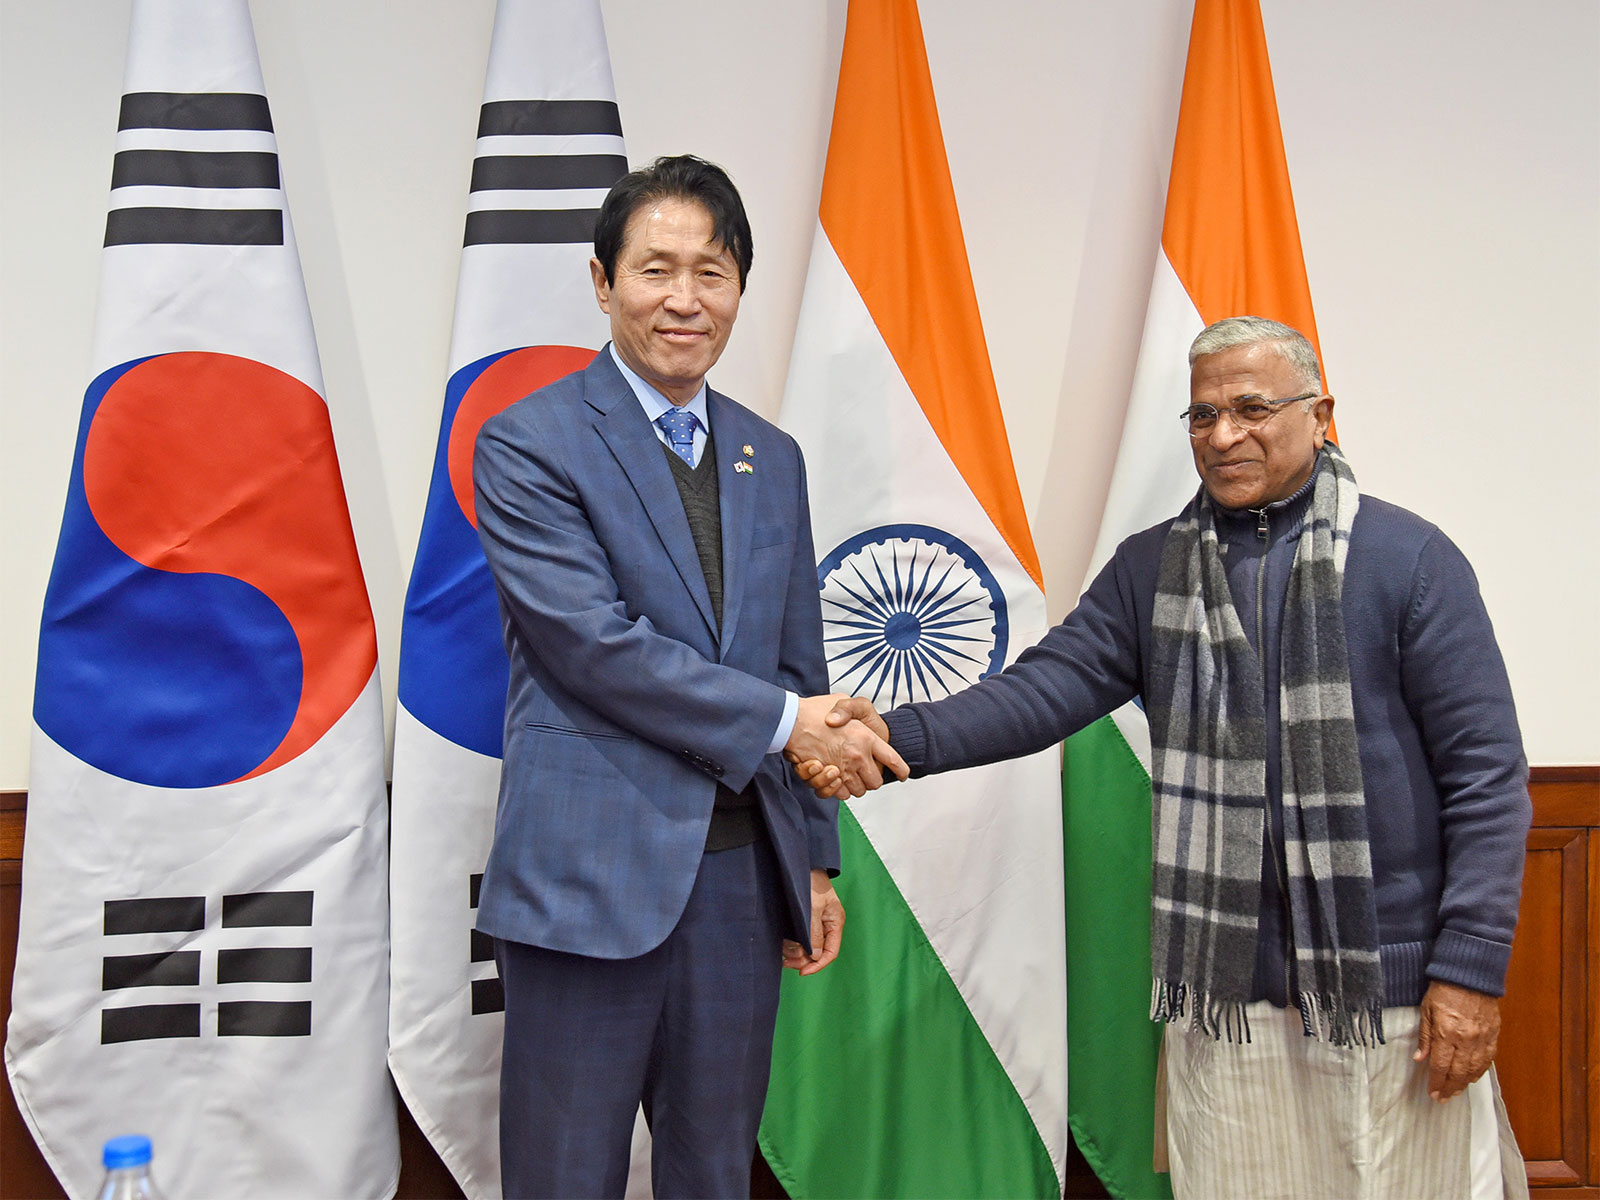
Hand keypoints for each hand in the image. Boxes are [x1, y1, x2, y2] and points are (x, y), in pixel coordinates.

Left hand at [783, 870, 843, 974]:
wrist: (800, 864)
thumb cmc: (810, 881)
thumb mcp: (813, 907)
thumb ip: (813, 932)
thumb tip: (815, 956)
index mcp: (835, 922)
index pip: (830, 952)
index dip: (817, 965)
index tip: (802, 972)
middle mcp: (827, 925)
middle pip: (818, 952)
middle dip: (803, 960)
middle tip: (785, 962)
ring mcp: (817, 922)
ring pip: (808, 946)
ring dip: (796, 952)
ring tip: (782, 952)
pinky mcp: (806, 919)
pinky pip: (801, 937)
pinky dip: (792, 943)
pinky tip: (783, 943)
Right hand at [784, 694, 906, 797]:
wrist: (792, 718)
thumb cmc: (818, 708)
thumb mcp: (844, 699)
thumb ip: (856, 709)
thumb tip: (858, 726)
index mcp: (866, 737)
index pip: (893, 760)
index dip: (900, 769)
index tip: (902, 774)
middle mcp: (857, 755)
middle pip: (876, 781)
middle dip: (872, 779)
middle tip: (865, 770)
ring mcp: (843, 769)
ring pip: (859, 791)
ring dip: (855, 785)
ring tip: (848, 773)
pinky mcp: (827, 778)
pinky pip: (840, 794)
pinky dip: (838, 789)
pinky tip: (835, 779)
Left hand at [1414, 980, 1499, 1101]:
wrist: (1470, 975)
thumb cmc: (1443, 990)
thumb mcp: (1426, 1010)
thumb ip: (1424, 1036)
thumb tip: (1419, 1059)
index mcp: (1446, 1033)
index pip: (1440, 1065)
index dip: (1436, 1082)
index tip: (1432, 1093)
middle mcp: (1466, 1039)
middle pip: (1458, 1072)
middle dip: (1450, 1088)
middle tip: (1443, 1098)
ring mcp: (1482, 1038)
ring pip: (1475, 1069)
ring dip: (1465, 1083)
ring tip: (1455, 1092)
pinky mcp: (1493, 1035)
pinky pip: (1488, 1059)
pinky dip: (1480, 1071)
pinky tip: (1473, 1077)